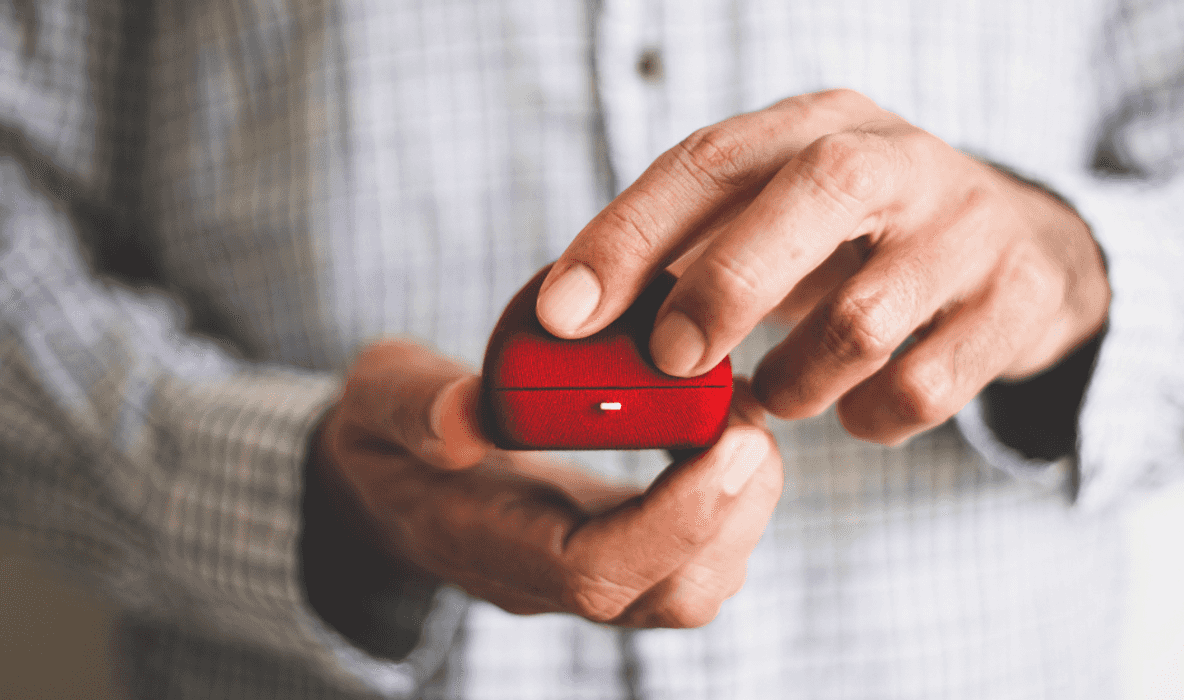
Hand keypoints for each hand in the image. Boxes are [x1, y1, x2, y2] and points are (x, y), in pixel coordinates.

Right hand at [311, 340, 781, 626]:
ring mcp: (583, 574)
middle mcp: (545, 580)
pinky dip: (728, 499)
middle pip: (666, 594)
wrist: (387, 480)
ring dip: (741, 508)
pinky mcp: (614, 551)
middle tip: (753, 420)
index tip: (730, 440)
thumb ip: (414, 407)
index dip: (674, 520)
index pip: (595, 572)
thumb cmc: (384, 435)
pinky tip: (721, 431)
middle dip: (733, 512)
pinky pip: (691, 555)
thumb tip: (467, 415)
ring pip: (690, 585)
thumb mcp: (377, 400)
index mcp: (485, 544)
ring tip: (744, 419)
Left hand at [535, 89, 1109, 443]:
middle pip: (813, 195)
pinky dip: (868, 418)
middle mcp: (898, 159)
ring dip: (796, 380)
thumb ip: (691, 249)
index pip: (711, 159)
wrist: (1026, 250)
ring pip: (864, 318)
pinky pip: (923, 388)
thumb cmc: (861, 238)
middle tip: (670, 362)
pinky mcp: (1015, 303)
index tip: (563, 312)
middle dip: (724, 287)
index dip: (628, 235)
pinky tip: (854, 410)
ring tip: (776, 393)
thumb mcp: (781, 213)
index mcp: (818, 123)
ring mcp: (967, 230)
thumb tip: (573, 320)